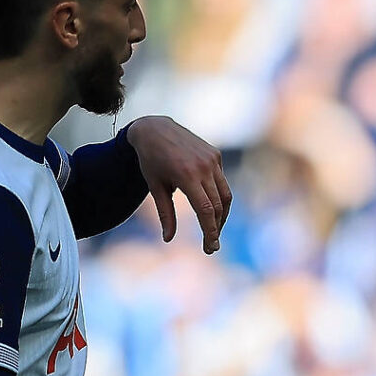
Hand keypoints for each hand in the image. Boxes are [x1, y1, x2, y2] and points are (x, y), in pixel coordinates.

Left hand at [126, 117, 231, 252]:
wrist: (154, 129)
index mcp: (186, 175)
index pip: (205, 210)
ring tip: (213, 228)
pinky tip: (210, 204)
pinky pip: (221, 181)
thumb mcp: (155, 187)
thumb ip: (165, 214)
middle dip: (216, 228)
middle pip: (218, 206)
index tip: (210, 247)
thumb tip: (168, 239)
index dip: (210, 231)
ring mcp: (212, 160)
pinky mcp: (216, 155)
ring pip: (225, 195)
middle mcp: (203, 167)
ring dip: (221, 215)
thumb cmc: (150, 160)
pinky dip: (218, 196)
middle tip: (211, 245)